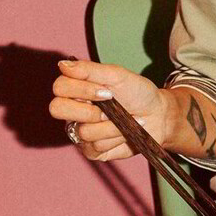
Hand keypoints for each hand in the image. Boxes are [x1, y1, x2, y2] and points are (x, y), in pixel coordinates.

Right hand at [48, 59, 171, 160]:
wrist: (158, 115)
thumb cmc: (138, 93)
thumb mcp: (118, 76)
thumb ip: (90, 70)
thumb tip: (63, 64)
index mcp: (77, 90)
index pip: (60, 87)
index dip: (82, 90)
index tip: (108, 91)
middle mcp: (74, 111)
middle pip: (57, 109)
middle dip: (90, 110)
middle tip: (111, 107)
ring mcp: (79, 131)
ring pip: (83, 131)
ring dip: (111, 125)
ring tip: (125, 119)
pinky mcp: (91, 150)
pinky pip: (95, 146)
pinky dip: (116, 137)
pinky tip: (125, 132)